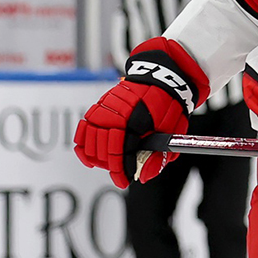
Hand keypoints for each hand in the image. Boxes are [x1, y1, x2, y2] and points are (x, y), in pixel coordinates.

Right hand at [73, 37, 208, 187]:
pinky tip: (88, 154)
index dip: (120, 171)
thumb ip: (159, 155)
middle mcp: (117, 113)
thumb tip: (142, 176)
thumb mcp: (173, 131)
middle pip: (103, 149)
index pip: (120, 152)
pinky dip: (83, 142)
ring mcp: (106, 107)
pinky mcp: (100, 104)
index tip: (124, 181)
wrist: (163, 77)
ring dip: (97, 157)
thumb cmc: (170, 104)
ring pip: (90, 140)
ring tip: (108, 164)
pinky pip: (85, 126)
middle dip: (111, 165)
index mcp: (137, 120)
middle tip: (120, 172)